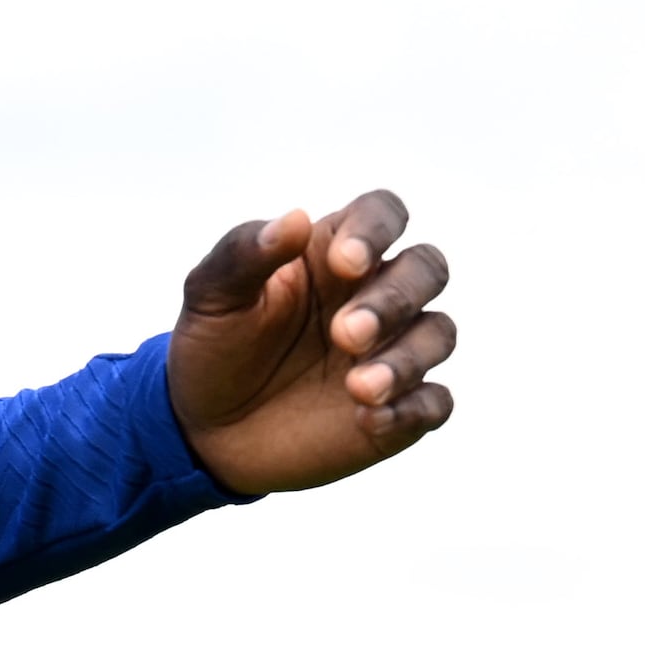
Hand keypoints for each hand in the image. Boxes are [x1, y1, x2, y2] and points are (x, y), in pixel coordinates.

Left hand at [167, 189, 457, 496]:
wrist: (206, 430)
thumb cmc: (214, 347)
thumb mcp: (211, 296)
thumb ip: (245, 253)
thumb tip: (296, 219)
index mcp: (333, 253)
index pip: (383, 213)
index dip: (377, 230)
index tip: (344, 263)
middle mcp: (374, 294)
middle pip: (427, 268)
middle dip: (395, 298)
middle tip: (344, 334)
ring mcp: (392, 350)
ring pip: (438, 333)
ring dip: (407, 358)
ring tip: (359, 388)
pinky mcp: (400, 407)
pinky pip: (435, 402)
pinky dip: (412, 409)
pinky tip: (369, 421)